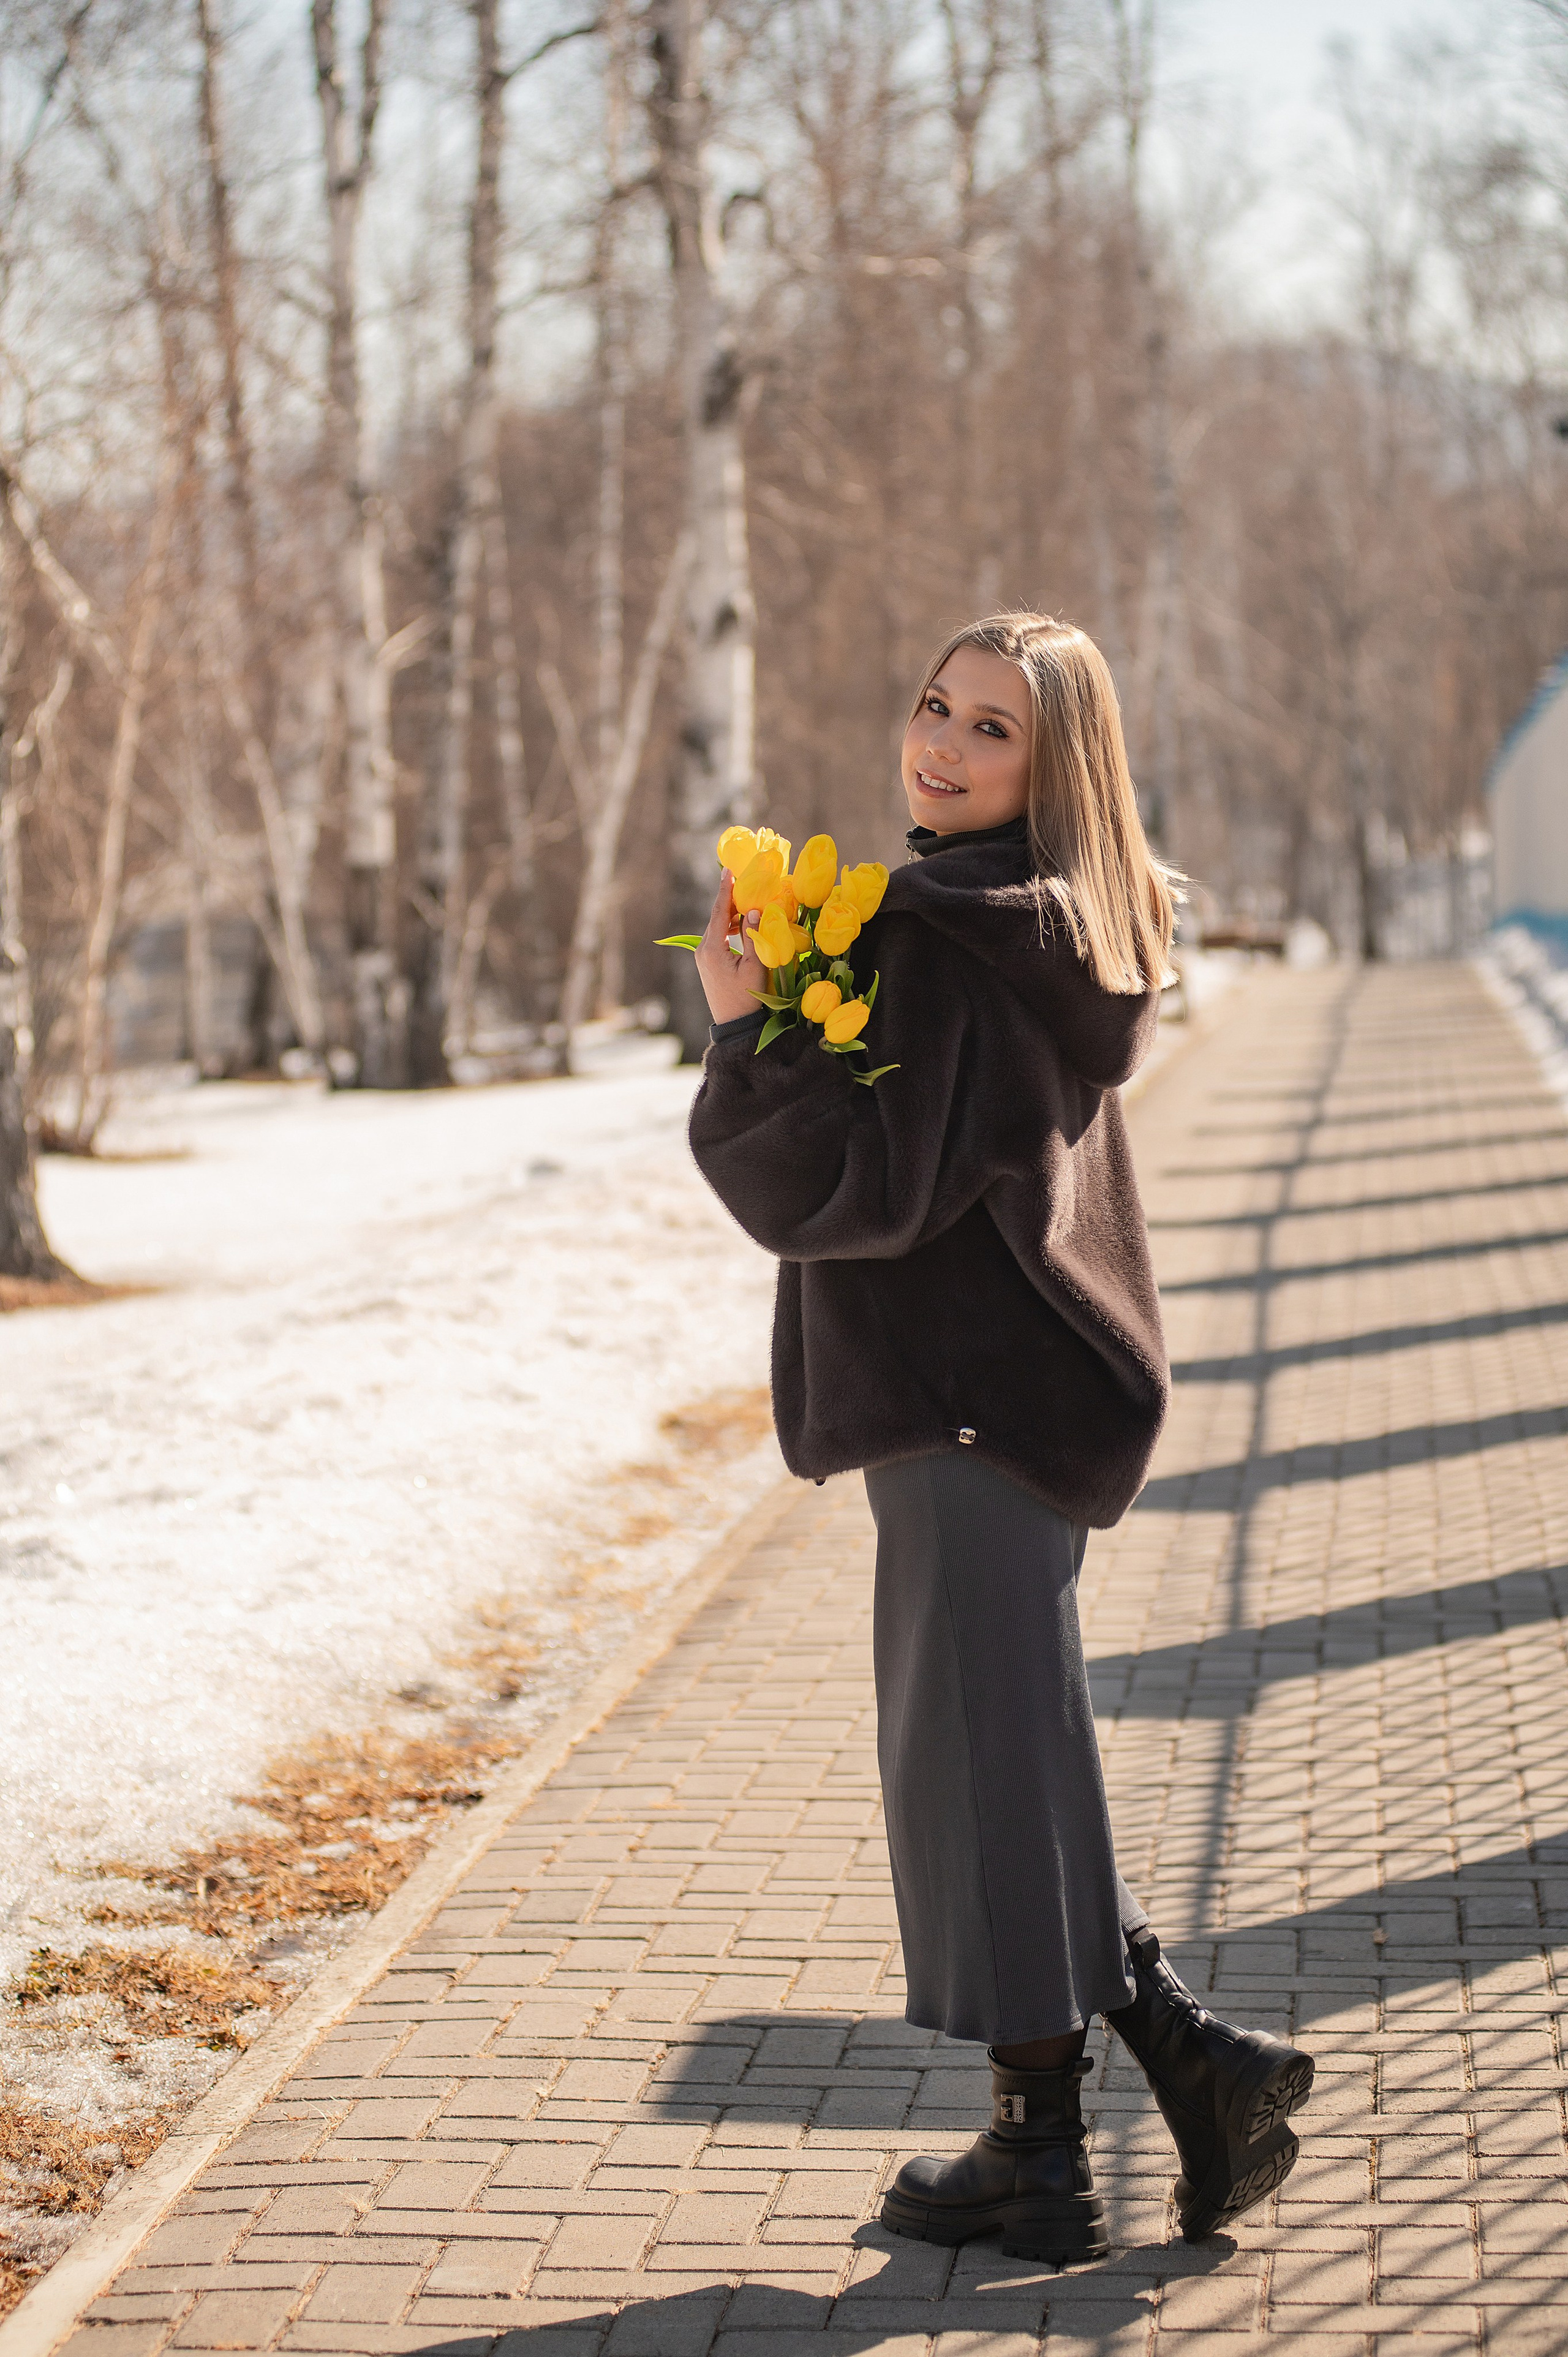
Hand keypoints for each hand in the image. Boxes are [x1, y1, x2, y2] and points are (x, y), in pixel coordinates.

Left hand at [696, 871, 767, 1023]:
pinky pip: (717, 937)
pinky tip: (744, 925)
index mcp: (712, 948)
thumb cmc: (747, 998)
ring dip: (732, 915)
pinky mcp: (707, 962)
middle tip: (745, 880)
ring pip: (717, 926)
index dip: (725, 889)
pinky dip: (730, 928)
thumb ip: (754, 936)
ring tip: (750, 902)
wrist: (734, 1025)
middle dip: (731, 899)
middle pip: (717, 916)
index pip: (719, 912)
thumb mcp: (755, 966)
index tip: (727, 869)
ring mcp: (702, 956)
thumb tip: (753, 910)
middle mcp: (702, 949)